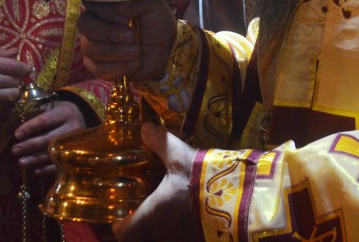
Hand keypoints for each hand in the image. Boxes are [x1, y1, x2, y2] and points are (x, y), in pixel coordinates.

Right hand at [0, 47, 30, 117]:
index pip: (17, 67)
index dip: (24, 69)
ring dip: (12, 91)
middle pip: (16, 81)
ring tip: (5, 88)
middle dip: (16, 79)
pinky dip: (5, 102)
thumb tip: (17, 50)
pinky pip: (4, 106)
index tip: (24, 70)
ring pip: (13, 94)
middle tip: (10, 79)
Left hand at [12, 100, 86, 176]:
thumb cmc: (59, 112)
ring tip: (21, 162)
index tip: (16, 134)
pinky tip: (35, 171)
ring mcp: (76, 143)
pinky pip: (60, 165)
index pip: (45, 120)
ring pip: (53, 153)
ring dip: (35, 159)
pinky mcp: (76, 154)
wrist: (82, 118)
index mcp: (65, 112)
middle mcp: (72, 127)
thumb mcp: (52, 106)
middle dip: (30, 145)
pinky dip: (47, 169)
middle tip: (14, 150)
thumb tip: (15, 118)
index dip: (30, 127)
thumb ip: (38, 111)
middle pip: (49, 139)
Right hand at [77, 0, 176, 80]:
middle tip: (132, 36)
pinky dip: (118, 67)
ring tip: (137, 51)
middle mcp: (96, 22)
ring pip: (89, 48)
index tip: (126, 19)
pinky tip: (135, 64)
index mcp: (107, 4)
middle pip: (84, 24)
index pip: (90, 2)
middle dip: (109, 33)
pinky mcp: (97, 64)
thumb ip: (136, 0)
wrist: (166, 50)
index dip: (105, 11)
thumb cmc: (158, 23)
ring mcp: (93, 44)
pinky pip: (95, 68)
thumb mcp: (153, 5)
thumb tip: (119, 6)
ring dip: (116, 52)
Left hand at [112, 123, 196, 241]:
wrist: (238, 201)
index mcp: (151, 216)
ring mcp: (183, 239)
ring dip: (165, 227)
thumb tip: (145, 127)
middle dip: (144, 226)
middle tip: (147, 211)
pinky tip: (193, 215)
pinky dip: (184, 228)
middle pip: (143, 238)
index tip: (123, 215)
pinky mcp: (202, 239)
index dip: (120, 225)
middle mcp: (163, 234)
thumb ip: (160, 143)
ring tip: (171, 211)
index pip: (123, 232)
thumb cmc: (200, 180)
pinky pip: (185, 236)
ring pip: (165, 237)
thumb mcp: (180, 157)